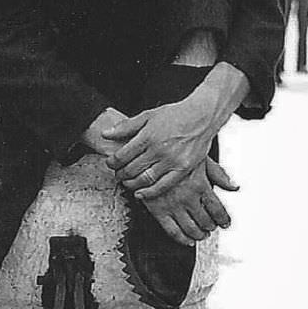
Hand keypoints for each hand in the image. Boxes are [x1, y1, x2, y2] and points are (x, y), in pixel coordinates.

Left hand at [103, 90, 220, 198]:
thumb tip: (105, 134)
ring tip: (127, 183)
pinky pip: (163, 186)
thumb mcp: (147, 116)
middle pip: (131, 169)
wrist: (202, 116)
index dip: (112, 162)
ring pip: (144, 179)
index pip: (122, 155)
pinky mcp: (183, 169)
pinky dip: (149, 192)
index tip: (110, 164)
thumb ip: (125, 127)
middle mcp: (159, 149)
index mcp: (148, 136)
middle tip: (117, 174)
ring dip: (131, 184)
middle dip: (120, 174)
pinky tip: (140, 194)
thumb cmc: (174, 115)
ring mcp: (171, 161)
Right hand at [139, 156, 238, 247]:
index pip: (217, 209)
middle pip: (205, 221)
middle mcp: (187, 196)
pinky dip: (182, 239)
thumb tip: (234, 187)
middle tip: (212, 227)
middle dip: (211, 226)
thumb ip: (218, 174)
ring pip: (191, 229)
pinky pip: (172, 231)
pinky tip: (188, 240)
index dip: (223, 219)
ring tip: (202, 234)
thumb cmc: (172, 153)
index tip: (225, 223)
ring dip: (199, 234)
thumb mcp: (199, 158)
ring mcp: (172, 205)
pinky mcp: (157, 210)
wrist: (145, 151)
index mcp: (199, 183)